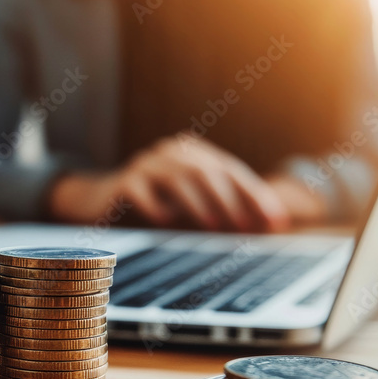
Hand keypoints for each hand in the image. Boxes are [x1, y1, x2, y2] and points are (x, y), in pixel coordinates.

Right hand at [48, 133, 291, 231]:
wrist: (102, 200)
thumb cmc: (155, 204)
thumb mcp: (191, 204)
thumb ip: (224, 209)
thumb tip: (268, 226)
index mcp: (192, 152)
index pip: (231, 170)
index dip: (256, 195)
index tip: (275, 221)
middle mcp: (169, 152)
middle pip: (206, 171)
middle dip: (231, 199)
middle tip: (246, 226)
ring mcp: (145, 164)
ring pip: (176, 177)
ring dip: (197, 202)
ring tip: (213, 225)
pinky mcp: (123, 181)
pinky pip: (142, 191)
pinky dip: (156, 206)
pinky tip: (166, 222)